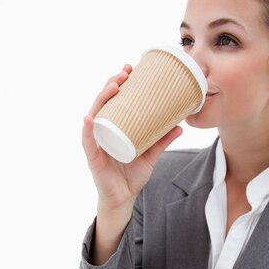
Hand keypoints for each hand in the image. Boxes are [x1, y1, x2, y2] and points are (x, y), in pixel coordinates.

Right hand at [82, 64, 182, 209]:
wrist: (124, 199)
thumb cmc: (132, 175)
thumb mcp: (151, 155)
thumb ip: (162, 141)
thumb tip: (180, 126)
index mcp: (114, 127)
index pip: (114, 100)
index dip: (119, 83)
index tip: (130, 69)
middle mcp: (103, 131)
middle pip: (103, 102)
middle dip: (111, 84)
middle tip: (125, 72)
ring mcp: (96, 143)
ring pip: (95, 115)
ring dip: (102, 99)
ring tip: (113, 86)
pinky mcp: (93, 157)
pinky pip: (88, 141)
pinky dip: (88, 129)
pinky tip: (90, 118)